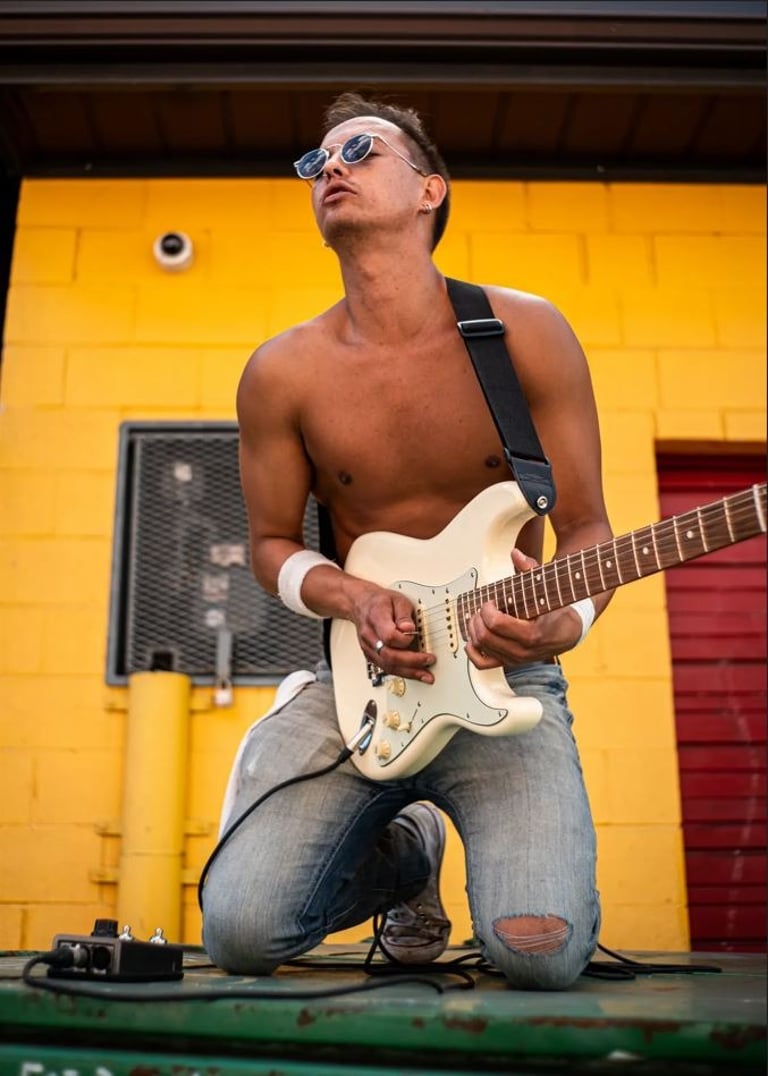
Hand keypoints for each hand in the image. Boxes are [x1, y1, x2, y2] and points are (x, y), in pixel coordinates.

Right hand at [353, 585, 435, 683]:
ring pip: (387, 666)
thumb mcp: (397, 600)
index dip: (405, 639)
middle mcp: (370, 636)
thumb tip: (409, 629)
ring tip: (425, 675)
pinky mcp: (371, 656)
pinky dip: (402, 672)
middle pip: (388, 655)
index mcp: (376, 618)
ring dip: (408, 672)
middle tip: (428, 660)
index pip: (389, 636)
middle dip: (411, 661)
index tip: (416, 635)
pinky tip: (414, 674)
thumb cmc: (380, 602)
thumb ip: (404, 615)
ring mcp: (369, 648)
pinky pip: (386, 667)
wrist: (362, 605)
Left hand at [465, 548, 582, 668]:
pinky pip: (482, 664)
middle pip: (485, 636)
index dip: (487, 610)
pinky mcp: (509, 663)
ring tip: (478, 617)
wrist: (569, 633)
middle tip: (482, 607)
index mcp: (532, 634)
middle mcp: (522, 651)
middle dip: (478, 618)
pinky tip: (473, 638)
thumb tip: (515, 554)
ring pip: (482, 647)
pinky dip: (472, 651)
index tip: (490, 601)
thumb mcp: (548, 588)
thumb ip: (530, 571)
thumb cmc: (557, 609)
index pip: (496, 624)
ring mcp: (515, 660)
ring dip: (474, 630)